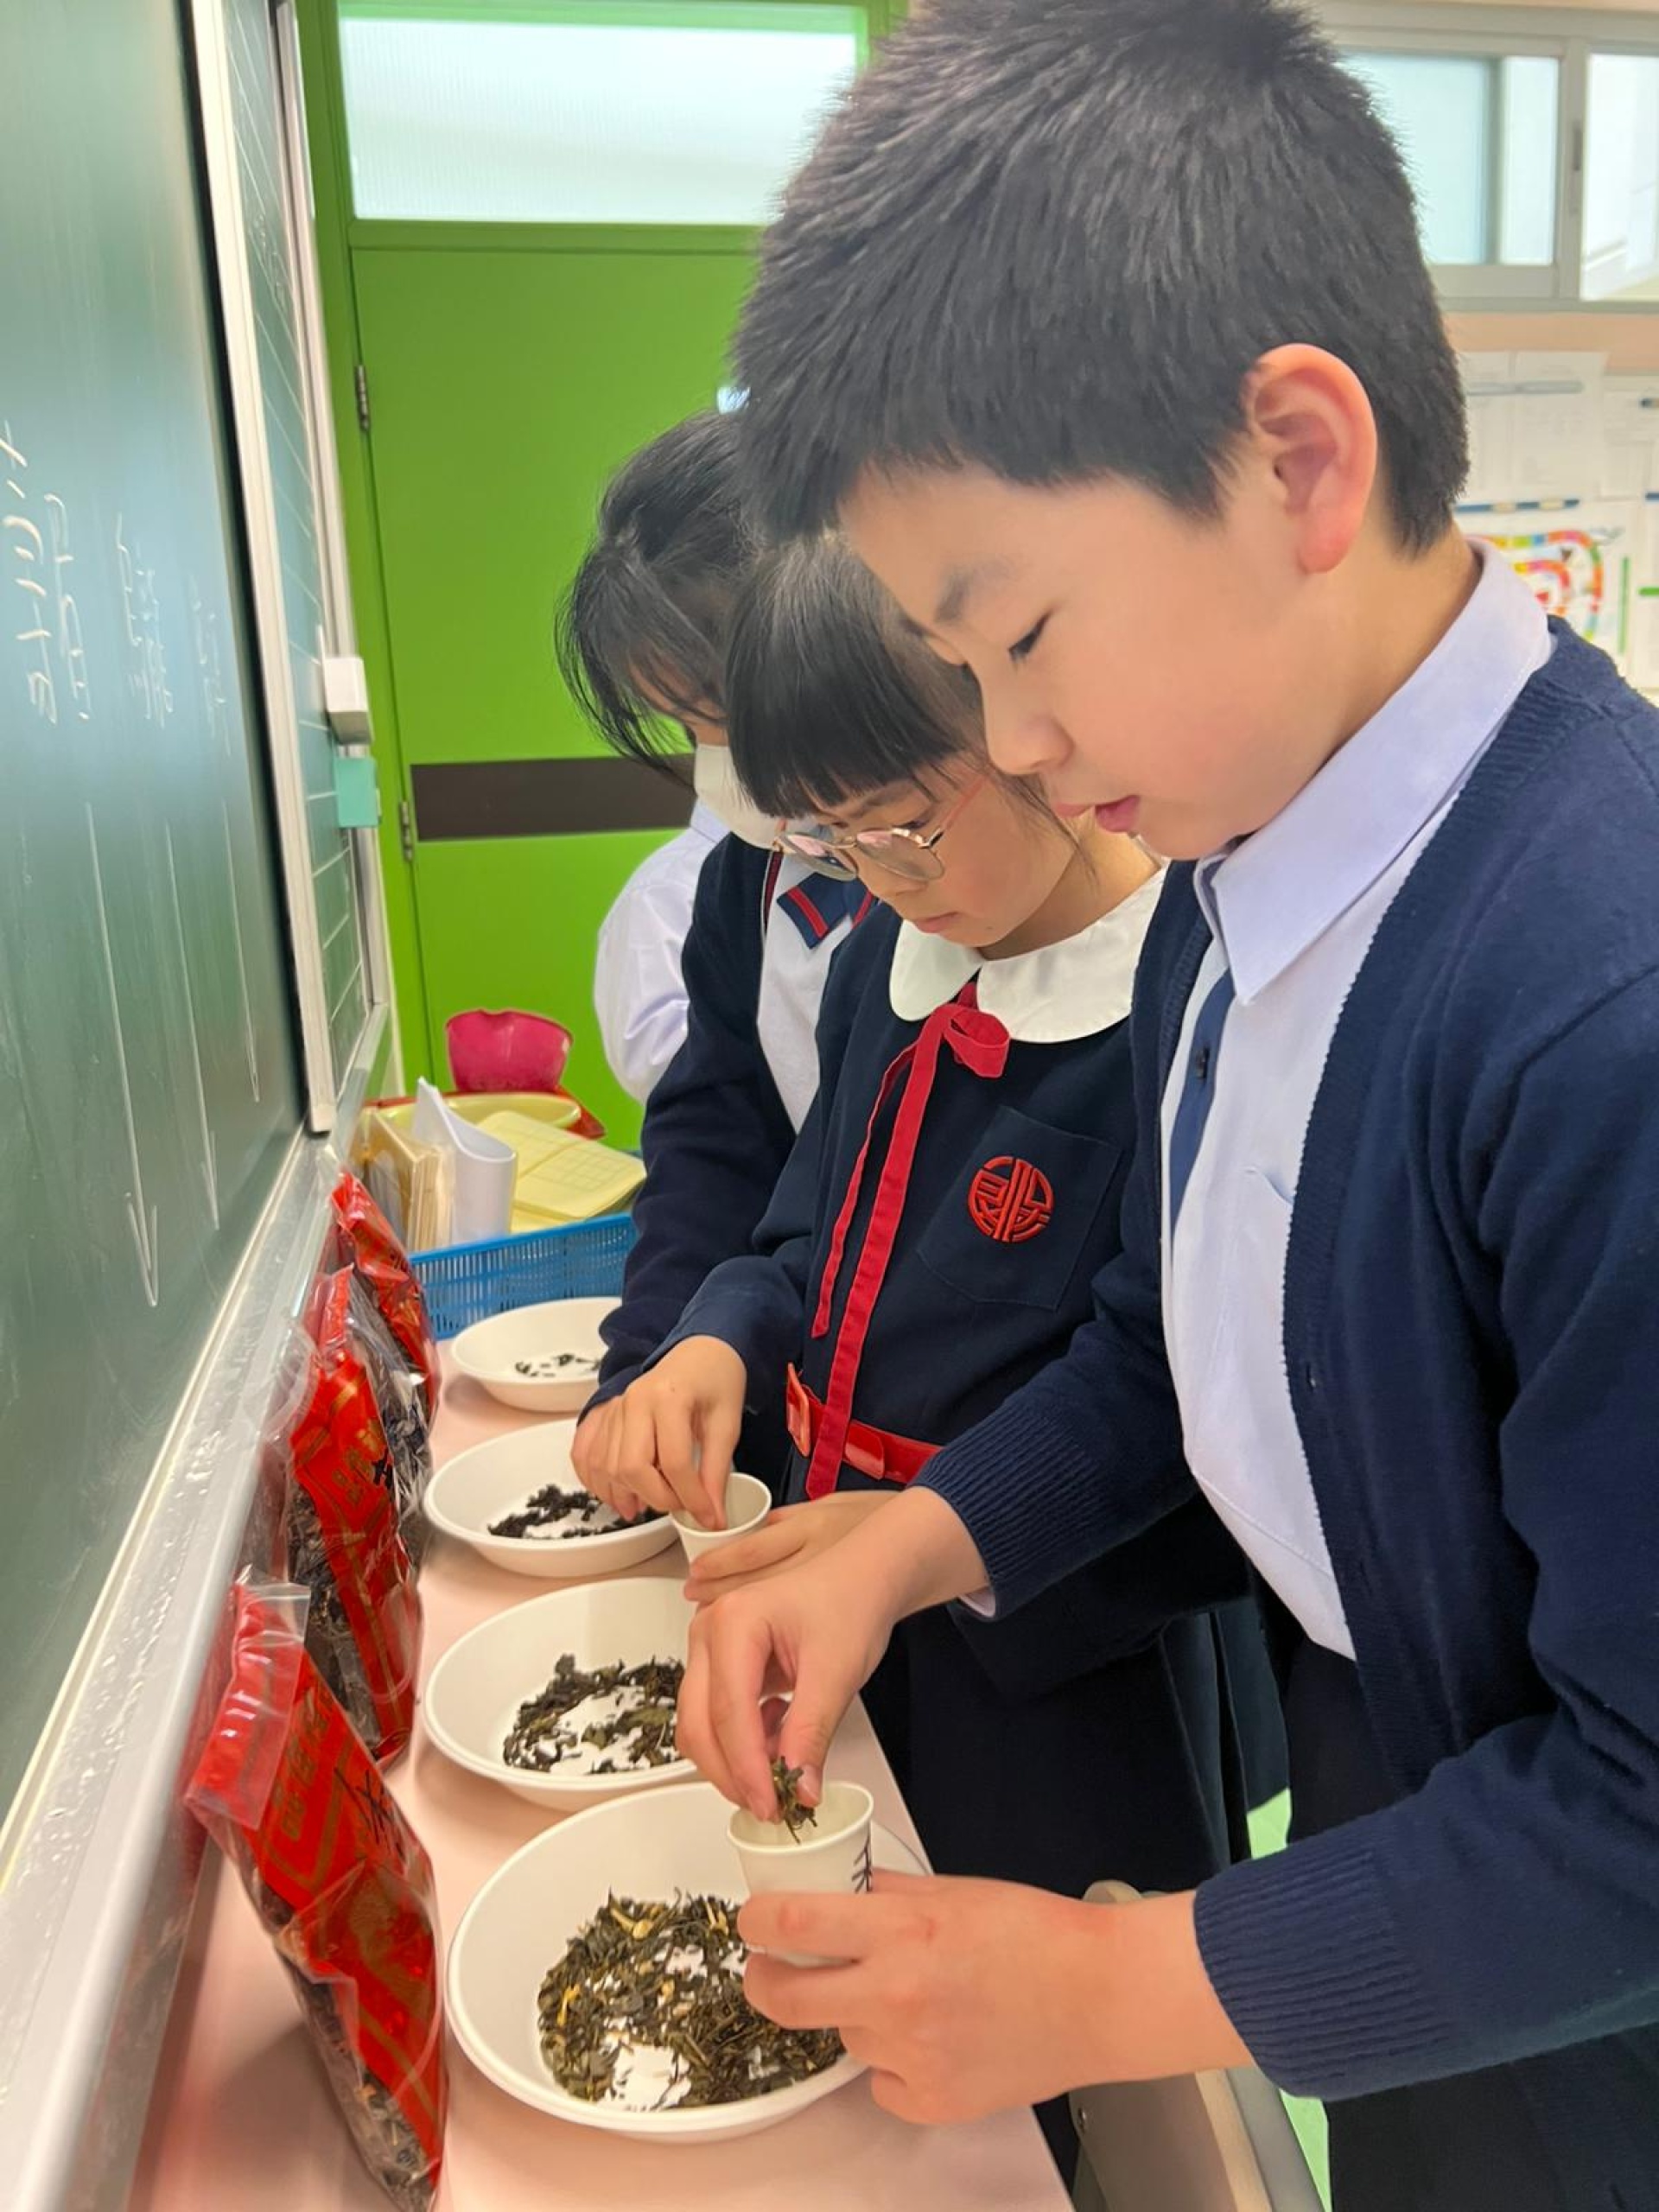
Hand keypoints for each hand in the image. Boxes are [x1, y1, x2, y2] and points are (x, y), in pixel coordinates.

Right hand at [570, 1338, 745, 1524]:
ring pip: (606, 1466)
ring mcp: (615, 1408)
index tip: (707, 1517)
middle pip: (631, 1467)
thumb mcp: (727, 1423)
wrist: (699, 1352)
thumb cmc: (717, 1381)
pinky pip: (587, 1455)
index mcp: (669, 1398)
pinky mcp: (605, 1415)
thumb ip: (717, 1471)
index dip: (691, 1497)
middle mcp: (634, 1401)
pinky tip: (621, 1495)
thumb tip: (711, 1516)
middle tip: (679, 1506)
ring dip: (626, 1495)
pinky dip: (598, 1482)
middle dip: (656, 1498)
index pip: (674, 1462)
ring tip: (650, 1507)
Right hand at [676, 1487, 986, 1817]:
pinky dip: (743, 1740)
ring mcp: (710, 1645)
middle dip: (732, 1773)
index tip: (772, 1804)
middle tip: (771, 1806)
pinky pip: (717, 1714)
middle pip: (700, 1723)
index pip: (729, 1714)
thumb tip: (799, 1789)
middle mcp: (710, 1630)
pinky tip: (781, 1735)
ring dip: (736, 1760)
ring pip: (702, 1723)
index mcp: (734, 1622)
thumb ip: (812, 1734)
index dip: (748, 1769)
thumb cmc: (851, 1599)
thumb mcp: (837, 1672)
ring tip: (783, 1771)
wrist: (865, 1574)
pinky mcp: (722, 1662)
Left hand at [739, 1873, 1248, 2123]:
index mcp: (900, 1934)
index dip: (756, 1922)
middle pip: (785, 1999)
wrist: (1098, 1997)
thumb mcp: (952, 1891)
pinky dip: (895, 2064)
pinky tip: (934, 2038)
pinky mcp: (933, 2101)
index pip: (791, 1926)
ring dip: (856, 2017)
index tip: (752, 1921)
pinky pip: (882, 2082)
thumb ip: (887, 1897)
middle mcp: (895, 1998)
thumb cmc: (1037, 1935)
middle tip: (776, 1970)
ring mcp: (912, 2056)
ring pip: (844, 2037)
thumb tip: (836, 1895)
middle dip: (767, 1981)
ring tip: (913, 1998)